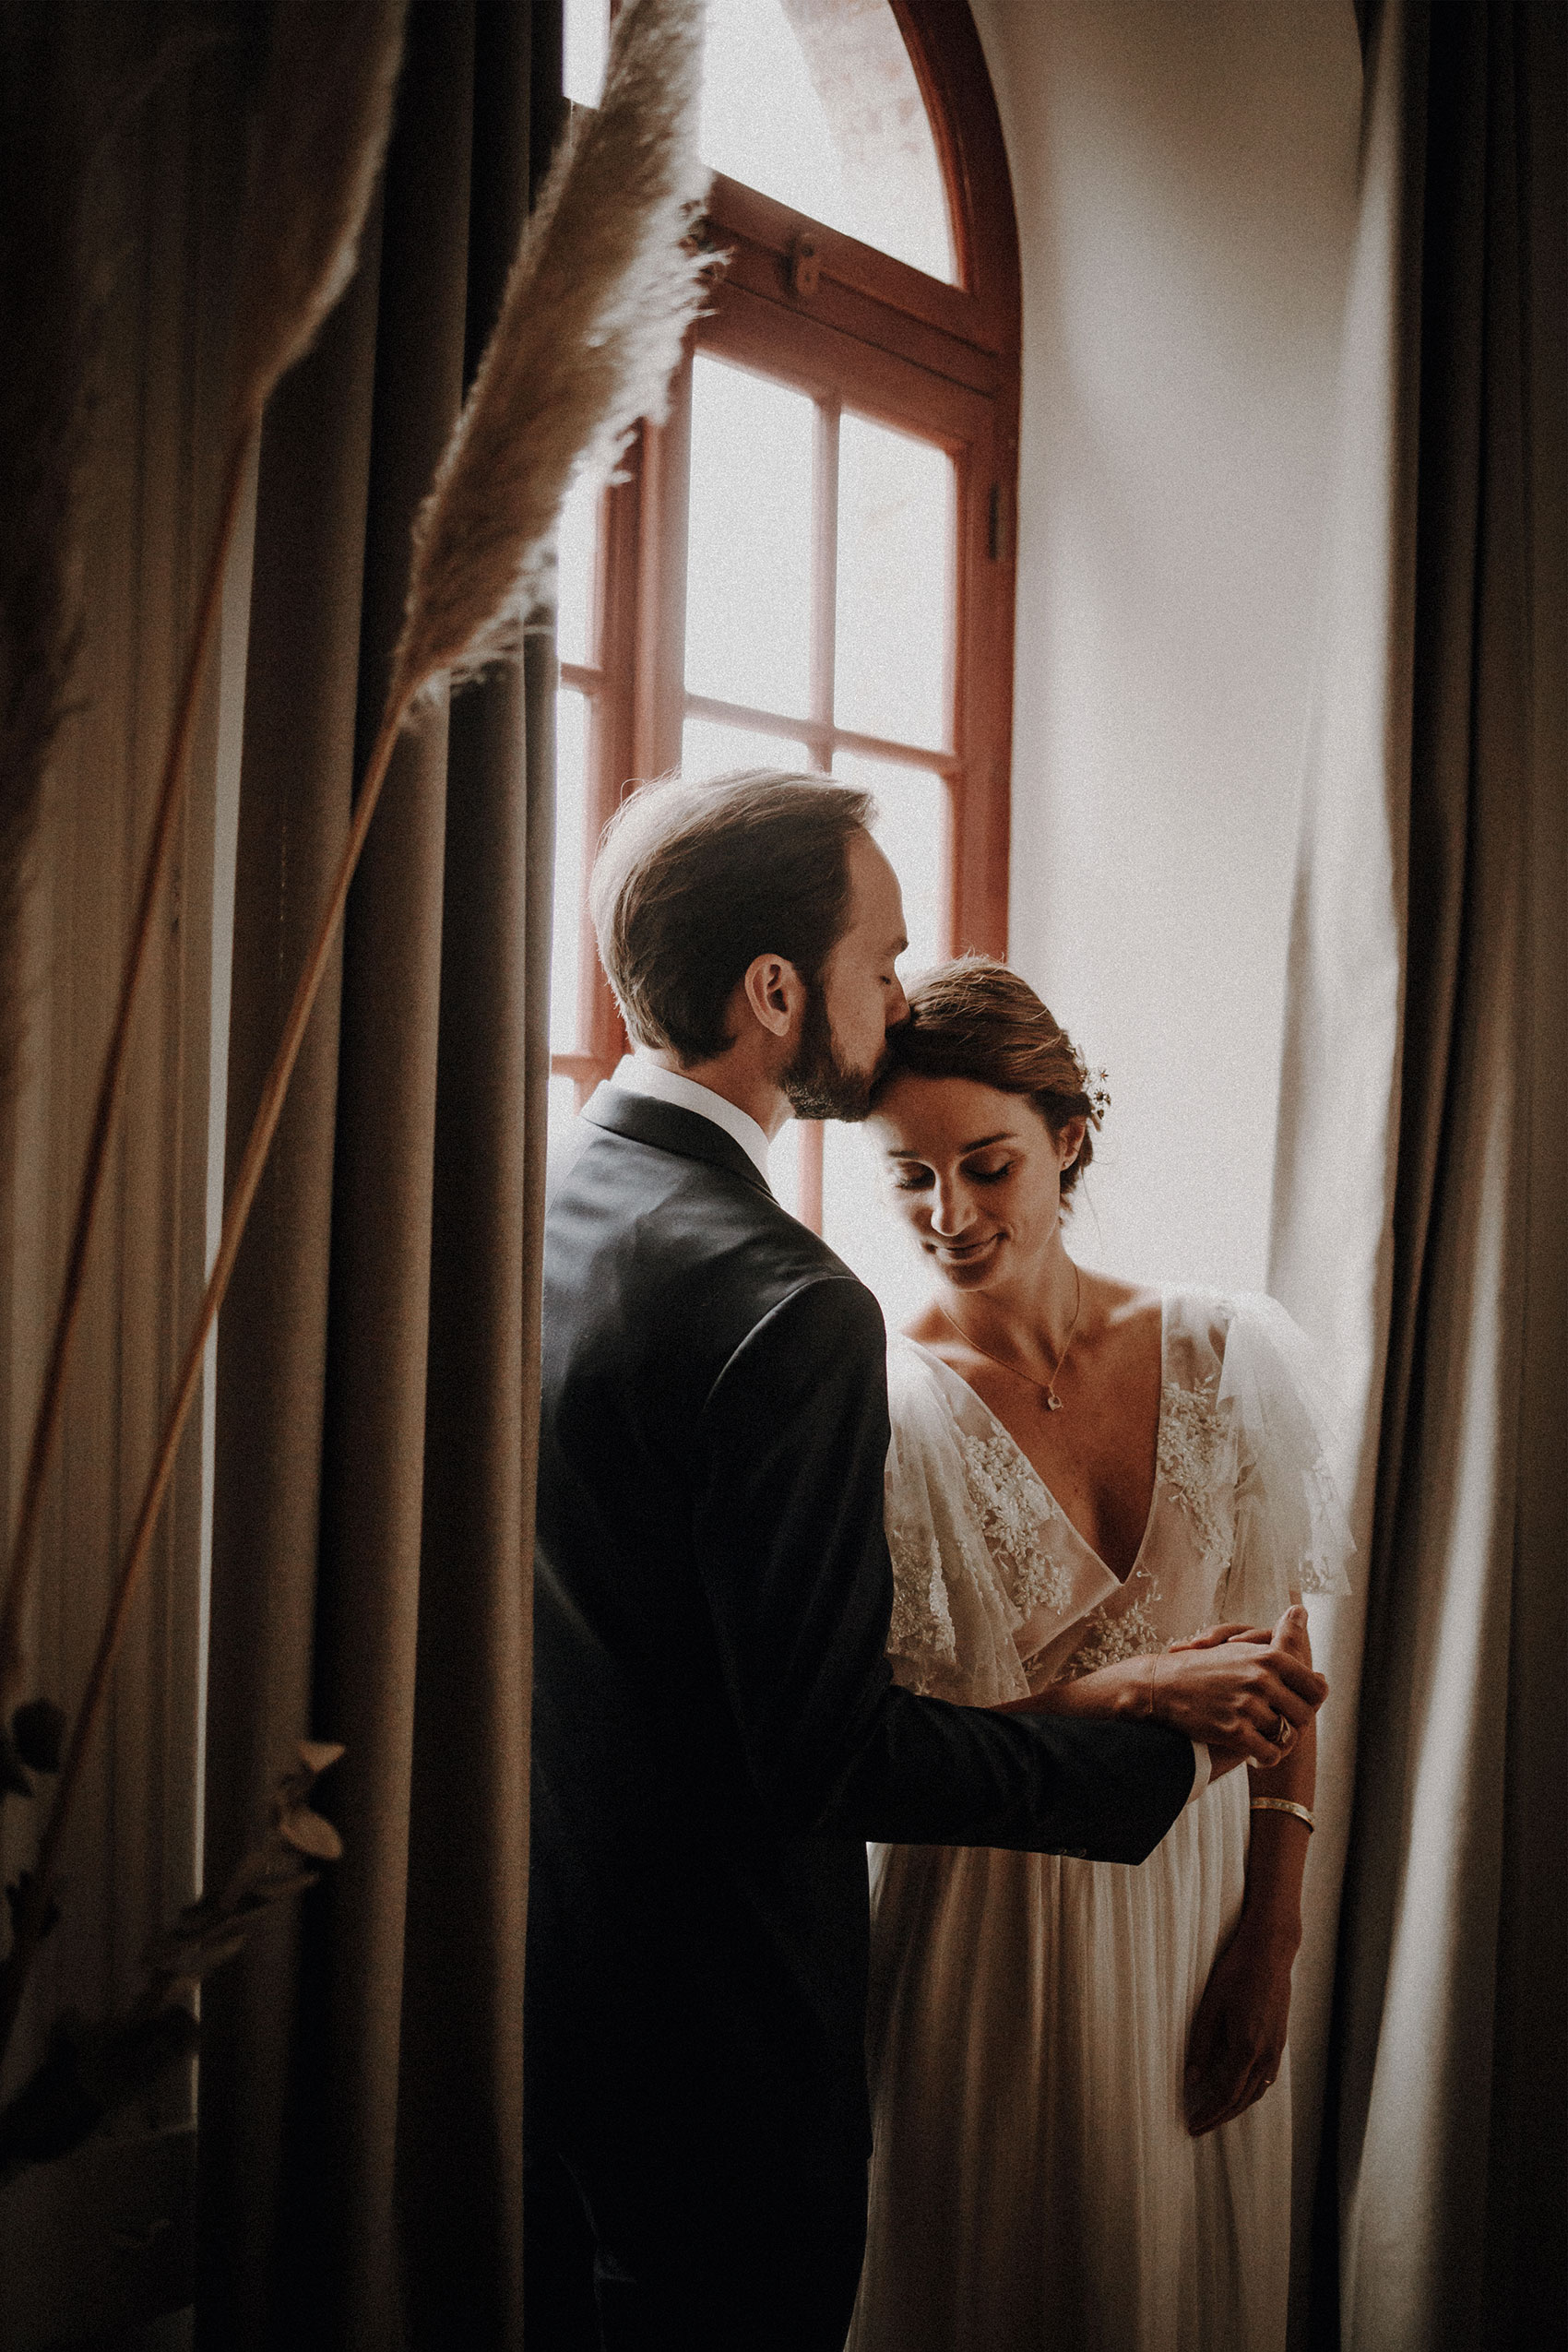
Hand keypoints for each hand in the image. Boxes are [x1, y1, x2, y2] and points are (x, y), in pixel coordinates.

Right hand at [1149, 1606, 1325, 1767]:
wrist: (1163, 1686)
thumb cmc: (1207, 1666)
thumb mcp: (1244, 1648)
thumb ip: (1280, 1641)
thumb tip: (1302, 1612)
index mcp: (1270, 1657)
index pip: (1317, 1688)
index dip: (1311, 1700)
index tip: (1298, 1703)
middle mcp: (1262, 1680)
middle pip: (1304, 1715)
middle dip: (1295, 1724)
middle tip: (1282, 1725)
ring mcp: (1247, 1706)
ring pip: (1285, 1736)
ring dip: (1277, 1740)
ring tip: (1266, 1736)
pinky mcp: (1233, 1731)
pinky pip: (1268, 1753)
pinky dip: (1266, 1756)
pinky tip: (1256, 1752)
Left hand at [1184, 1921, 1293, 2134]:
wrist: (1270, 1952)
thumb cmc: (1237, 1973)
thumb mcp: (1210, 2007)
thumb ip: (1201, 2045)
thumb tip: (1192, 2079)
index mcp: (1247, 2048)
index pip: (1226, 2095)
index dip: (1208, 2113)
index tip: (1192, 2125)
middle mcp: (1266, 2055)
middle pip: (1243, 2100)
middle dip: (1220, 2117)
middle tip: (1198, 2126)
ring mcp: (1276, 2050)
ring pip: (1257, 2093)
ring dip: (1235, 2108)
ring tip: (1214, 2114)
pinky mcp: (1280, 2042)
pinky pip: (1265, 2079)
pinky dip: (1250, 2092)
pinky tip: (1237, 2090)